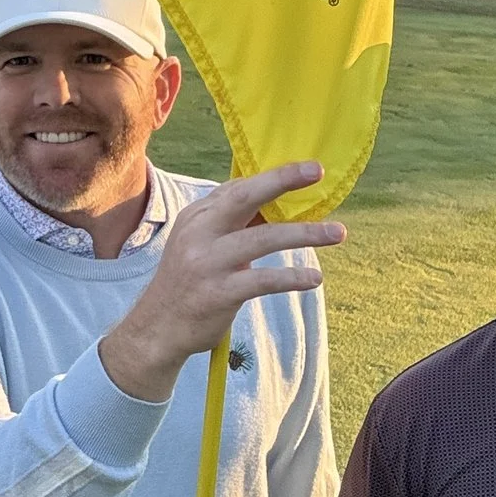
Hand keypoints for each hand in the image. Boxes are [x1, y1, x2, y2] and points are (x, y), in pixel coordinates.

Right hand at [98, 162, 345, 401]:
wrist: (157, 327)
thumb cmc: (189, 281)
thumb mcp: (201, 244)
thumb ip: (231, 223)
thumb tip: (276, 202)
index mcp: (197, 216)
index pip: (238, 188)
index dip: (274, 176)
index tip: (308, 169)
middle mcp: (199, 233)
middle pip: (245, 199)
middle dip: (282, 182)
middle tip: (316, 173)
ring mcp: (207, 262)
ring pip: (262, 238)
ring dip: (304, 234)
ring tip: (337, 232)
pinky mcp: (217, 292)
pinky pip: (262, 280)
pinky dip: (291, 278)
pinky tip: (313, 278)